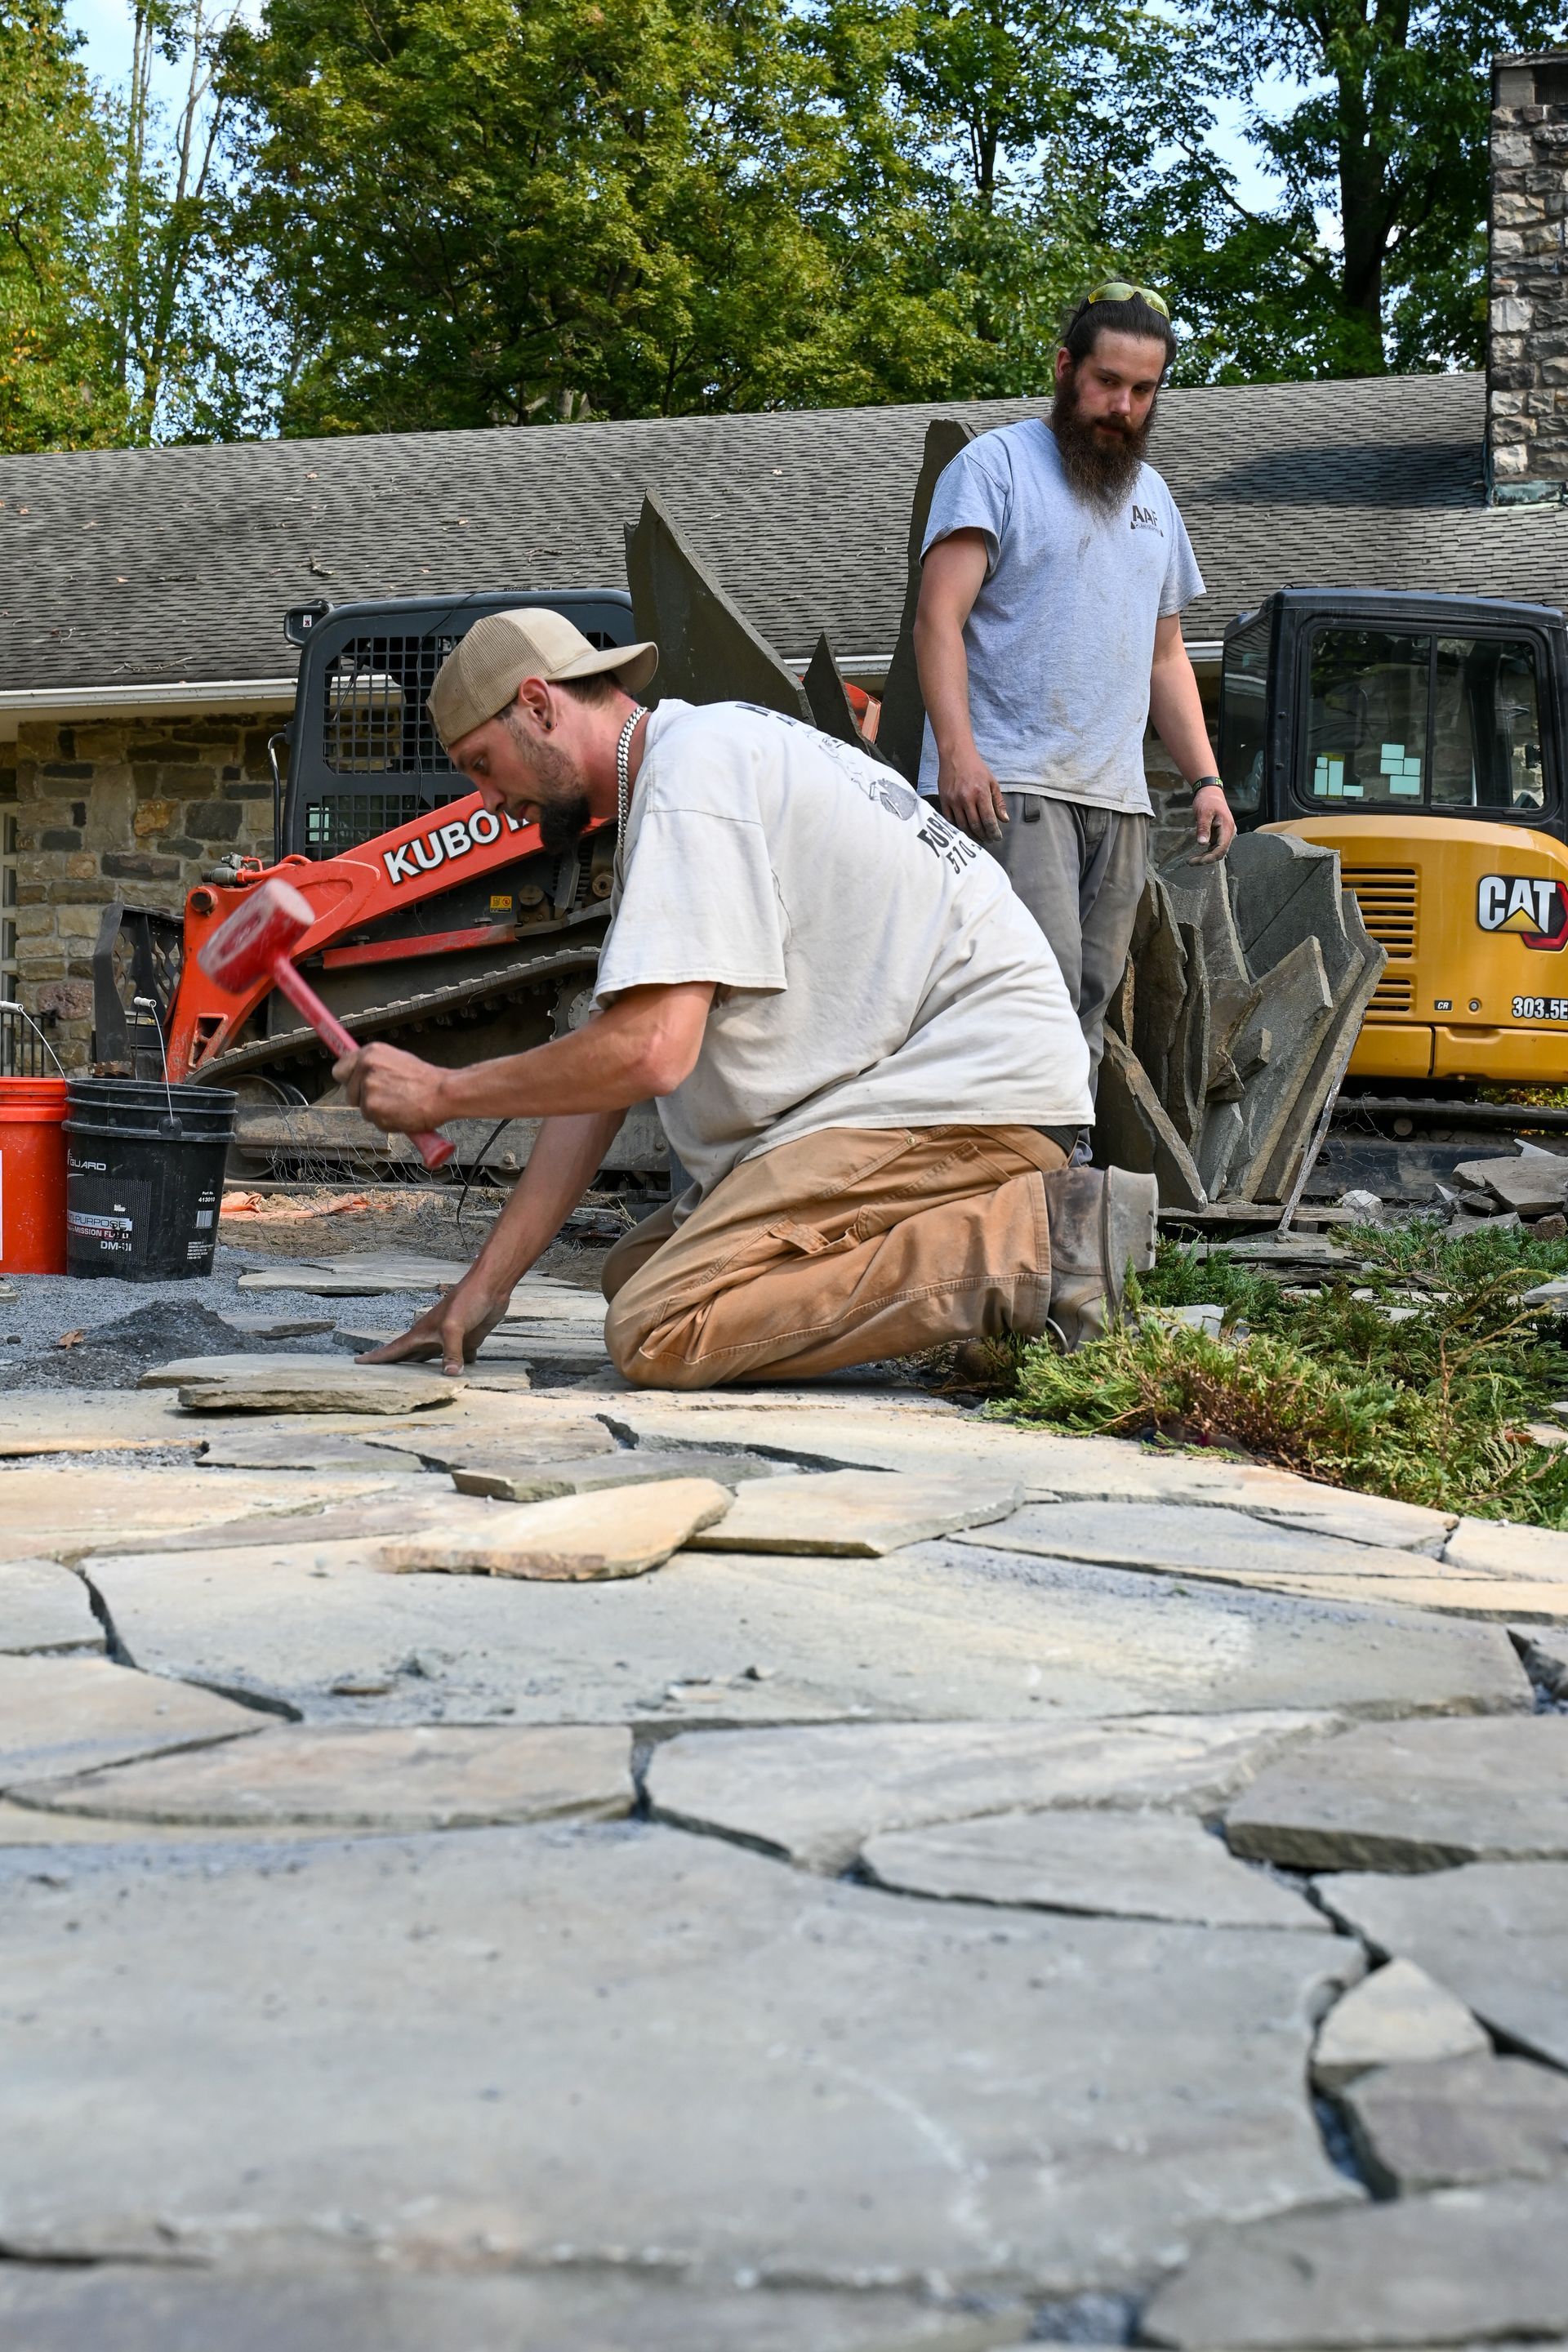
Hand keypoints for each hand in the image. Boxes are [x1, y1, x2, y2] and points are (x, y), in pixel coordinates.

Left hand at [333, 1040, 445, 1134]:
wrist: (442, 1093)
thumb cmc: (426, 1080)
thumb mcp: (397, 1060)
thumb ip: (375, 1066)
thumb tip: (360, 1074)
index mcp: (371, 1053)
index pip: (340, 1069)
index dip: (349, 1081)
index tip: (355, 1085)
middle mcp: (365, 1068)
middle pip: (349, 1093)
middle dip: (365, 1099)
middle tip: (388, 1098)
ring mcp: (367, 1089)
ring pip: (363, 1109)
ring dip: (378, 1112)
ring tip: (399, 1104)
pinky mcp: (372, 1109)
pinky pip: (374, 1122)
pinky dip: (387, 1122)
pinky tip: (402, 1113)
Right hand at [356, 1269, 510, 1377]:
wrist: (490, 1287)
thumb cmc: (467, 1301)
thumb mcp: (455, 1328)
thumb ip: (451, 1352)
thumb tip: (450, 1376)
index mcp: (422, 1333)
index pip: (394, 1349)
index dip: (376, 1357)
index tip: (357, 1362)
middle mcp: (432, 1338)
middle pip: (410, 1358)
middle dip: (395, 1369)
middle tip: (380, 1381)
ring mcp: (450, 1340)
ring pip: (432, 1361)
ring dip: (424, 1372)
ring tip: (414, 1385)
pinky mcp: (468, 1341)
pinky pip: (459, 1360)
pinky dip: (457, 1369)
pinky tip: (457, 1379)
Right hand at [937, 751, 1007, 843]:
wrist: (956, 755)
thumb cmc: (976, 768)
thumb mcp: (992, 782)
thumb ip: (998, 802)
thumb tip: (1004, 820)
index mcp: (981, 793)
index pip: (988, 820)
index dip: (993, 832)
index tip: (997, 837)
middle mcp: (966, 798)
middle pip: (976, 826)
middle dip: (984, 836)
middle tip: (989, 840)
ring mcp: (953, 800)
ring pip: (963, 826)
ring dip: (972, 835)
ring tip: (978, 838)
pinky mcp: (944, 800)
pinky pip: (950, 820)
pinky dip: (958, 828)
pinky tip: (965, 831)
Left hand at [1189, 782, 1235, 863]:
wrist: (1210, 792)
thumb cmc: (1208, 800)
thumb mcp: (1203, 813)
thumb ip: (1203, 828)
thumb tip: (1202, 843)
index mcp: (1227, 827)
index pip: (1222, 848)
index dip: (1211, 857)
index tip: (1199, 861)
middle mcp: (1228, 833)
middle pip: (1220, 852)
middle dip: (1206, 859)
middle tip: (1191, 862)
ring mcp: (1224, 834)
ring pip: (1217, 851)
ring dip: (1205, 857)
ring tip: (1191, 861)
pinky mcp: (1219, 835)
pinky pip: (1214, 847)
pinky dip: (1206, 852)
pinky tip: (1196, 855)